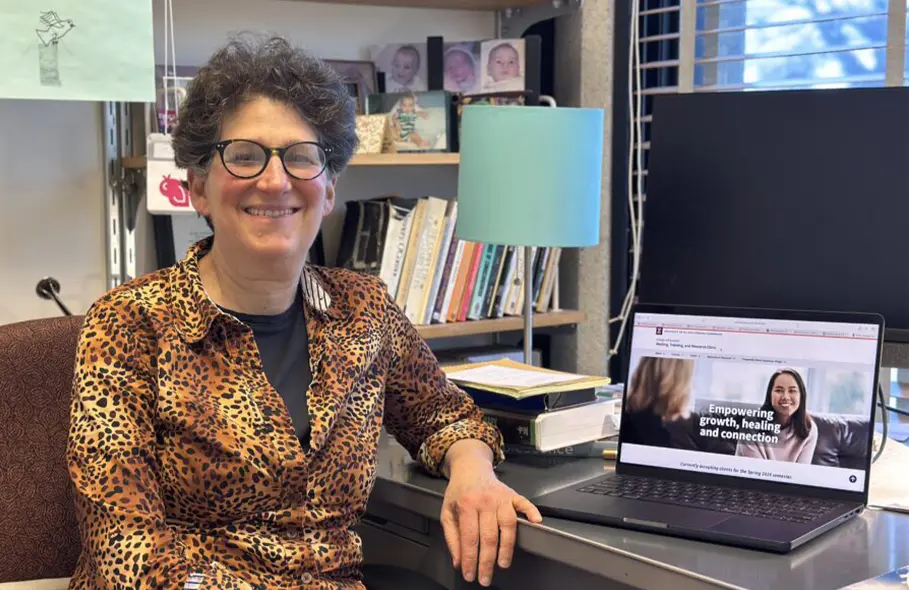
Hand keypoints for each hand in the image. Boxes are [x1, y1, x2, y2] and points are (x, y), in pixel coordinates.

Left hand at [440, 459, 541, 586]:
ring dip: (506, 547)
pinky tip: (535, 522)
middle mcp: (485, 501)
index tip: (470, 574)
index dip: (470, 559)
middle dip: (487, 561)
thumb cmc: (459, 492)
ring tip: (503, 564)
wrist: (470, 468)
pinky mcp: (512, 494)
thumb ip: (452, 538)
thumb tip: (458, 562)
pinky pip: (524, 503)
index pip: (469, 538)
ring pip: (508, 525)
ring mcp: (501, 497)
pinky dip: (531, 512)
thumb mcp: (447, 513)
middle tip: (485, 578)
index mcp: (466, 504)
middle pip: (489, 536)